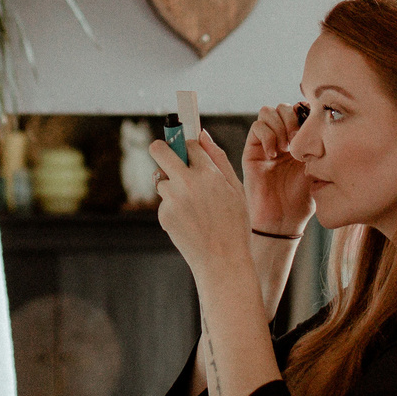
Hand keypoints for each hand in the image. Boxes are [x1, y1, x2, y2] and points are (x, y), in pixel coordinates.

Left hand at [151, 130, 251, 290]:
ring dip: (170, 186)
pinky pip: (164, 203)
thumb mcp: (236, 189)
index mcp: (210, 173)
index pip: (189, 144)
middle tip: (162, 151)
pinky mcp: (164, 214)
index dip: (186, 145)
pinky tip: (189, 222)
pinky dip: (172, 209)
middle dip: (160, 148)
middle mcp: (188, 182)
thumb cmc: (234, 225)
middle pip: (160, 151)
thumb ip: (219, 159)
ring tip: (192, 206)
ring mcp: (173, 199)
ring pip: (161, 180)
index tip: (183, 146)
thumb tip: (202, 134)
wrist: (222, 261)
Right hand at [243, 104, 314, 236]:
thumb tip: (321, 120)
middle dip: (291, 118)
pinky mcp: (252, 151)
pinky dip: (267, 136)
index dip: (305, 114)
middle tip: (298, 139)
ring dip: (279, 125)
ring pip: (267, 112)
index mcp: (299, 139)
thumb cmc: (303, 198)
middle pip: (282, 107)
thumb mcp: (318, 167)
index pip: (299, 110)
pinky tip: (274, 154)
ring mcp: (265, 143)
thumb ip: (318, 143)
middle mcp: (281, 138)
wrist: (284, 219)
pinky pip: (256, 128)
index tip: (313, 131)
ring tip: (286, 148)